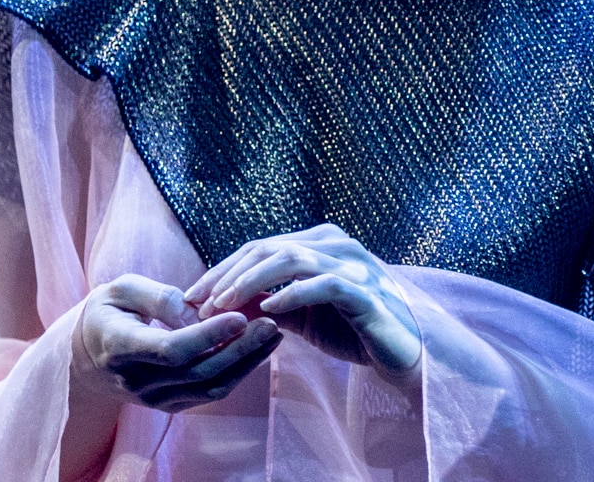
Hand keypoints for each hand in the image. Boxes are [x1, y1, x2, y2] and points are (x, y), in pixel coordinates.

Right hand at [70, 273, 281, 413]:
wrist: (86, 357)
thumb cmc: (108, 312)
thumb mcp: (120, 290)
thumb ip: (156, 296)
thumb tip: (193, 310)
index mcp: (121, 347)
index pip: (171, 349)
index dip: (208, 335)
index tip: (240, 316)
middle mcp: (137, 380)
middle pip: (197, 371)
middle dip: (239, 349)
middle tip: (271, 323)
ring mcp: (153, 398)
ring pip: (209, 387)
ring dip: (246, 363)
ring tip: (274, 335)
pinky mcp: (169, 404)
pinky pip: (209, 393)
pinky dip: (238, 373)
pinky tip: (259, 350)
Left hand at [186, 224, 422, 382]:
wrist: (401, 351)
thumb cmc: (352, 330)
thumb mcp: (302, 317)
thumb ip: (267, 304)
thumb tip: (219, 305)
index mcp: (323, 242)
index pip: (262, 245)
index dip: (223, 268)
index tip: (192, 295)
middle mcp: (339, 245)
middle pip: (272, 247)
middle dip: (230, 274)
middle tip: (200, 302)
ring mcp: (355, 265)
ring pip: (294, 258)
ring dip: (253, 280)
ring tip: (226, 304)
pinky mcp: (366, 293)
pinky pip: (325, 285)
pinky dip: (293, 294)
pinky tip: (269, 309)